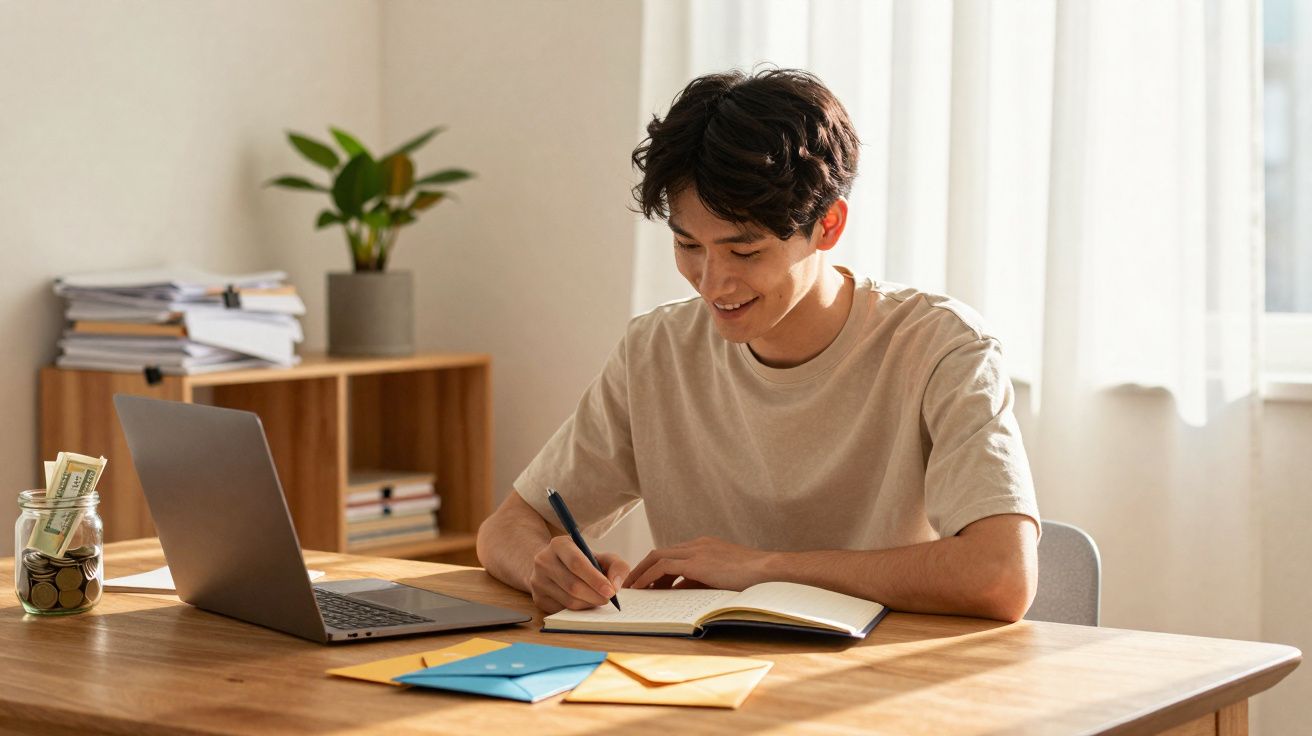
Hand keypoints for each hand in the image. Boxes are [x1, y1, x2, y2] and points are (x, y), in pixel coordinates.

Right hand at [528, 535, 629, 613]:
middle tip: (608, 599)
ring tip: (598, 599)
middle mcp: (543, 561)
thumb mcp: (601, 556)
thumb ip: (617, 566)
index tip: (611, 591)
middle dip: (595, 595)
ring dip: (589, 604)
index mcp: (559, 544)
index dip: (595, 579)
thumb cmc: (583, 561)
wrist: (555, 566)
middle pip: (573, 585)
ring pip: (568, 600)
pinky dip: (578, 610)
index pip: (577, 563)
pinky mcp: (537, 598)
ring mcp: (537, 581)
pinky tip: (584, 603)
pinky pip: (562, 610)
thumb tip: (615, 586)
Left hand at [623, 536, 773, 591]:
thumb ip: (700, 580)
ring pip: (657, 557)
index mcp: (705, 546)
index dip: (655, 567)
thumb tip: (679, 590)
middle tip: (631, 584)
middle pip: (659, 552)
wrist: (769, 570)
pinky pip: (663, 567)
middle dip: (642, 568)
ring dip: (641, 572)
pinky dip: (649, 577)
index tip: (646, 581)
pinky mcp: (697, 562)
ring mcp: (697, 551)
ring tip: (632, 588)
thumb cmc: (752, 577)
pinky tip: (642, 588)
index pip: (672, 553)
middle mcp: (698, 544)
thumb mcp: (721, 577)